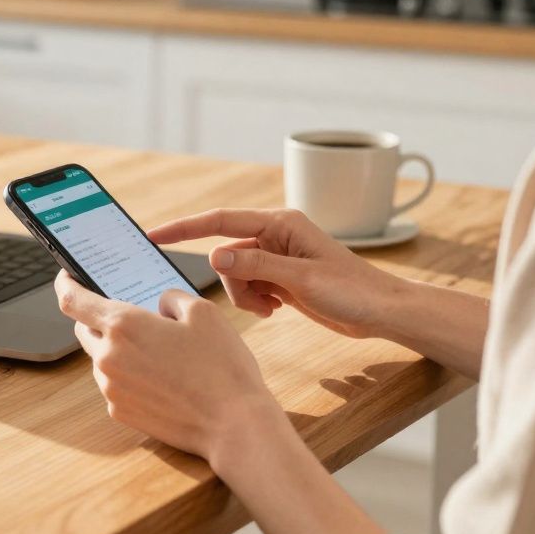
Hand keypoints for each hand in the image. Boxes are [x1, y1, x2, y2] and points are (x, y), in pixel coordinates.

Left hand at [55, 271, 285, 463]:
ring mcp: (111, 389)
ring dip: (118, 349)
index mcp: (123, 325)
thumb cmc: (221, 366)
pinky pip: (115, 384)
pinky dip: (129, 375)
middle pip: (85, 329)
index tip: (66, 276)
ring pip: (102, 358)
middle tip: (129, 315)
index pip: (73, 300)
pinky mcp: (120, 413)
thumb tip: (158, 305)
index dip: (65, 284)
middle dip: (100, 318)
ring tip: (157, 351)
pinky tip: (161, 378)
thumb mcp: (202, 312)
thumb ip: (170, 298)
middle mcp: (108, 357)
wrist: (233, 424)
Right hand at [148, 208, 409, 338]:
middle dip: (233, 282)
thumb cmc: (352, 290)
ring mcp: (276, 258)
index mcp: (280, 223)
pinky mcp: (280, 278)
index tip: (154, 236)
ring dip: (245, 296)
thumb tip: (214, 254)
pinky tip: (277, 309)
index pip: (220, 221)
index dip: (184, 229)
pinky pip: (248, 287)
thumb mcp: (301, 278)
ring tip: (273, 308)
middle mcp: (275, 236)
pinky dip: (254, 302)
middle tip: (262, 303)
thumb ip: (256, 265)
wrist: (381, 312)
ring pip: (235, 274)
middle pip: (226, 254)